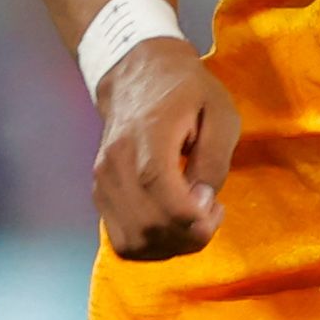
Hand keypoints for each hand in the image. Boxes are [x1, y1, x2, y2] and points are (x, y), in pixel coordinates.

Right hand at [93, 39, 238, 260]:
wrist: (136, 72)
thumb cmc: (186, 91)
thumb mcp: (219, 113)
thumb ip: (214, 159)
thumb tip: (202, 201)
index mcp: (147, 138)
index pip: (163, 197)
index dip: (193, 218)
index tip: (215, 208)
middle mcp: (115, 164)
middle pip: (148, 227)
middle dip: (190, 237)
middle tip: (212, 212)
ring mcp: (103, 181)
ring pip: (133, 242)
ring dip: (172, 246)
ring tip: (194, 219)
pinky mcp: (100, 194)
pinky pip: (123, 240)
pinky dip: (153, 246)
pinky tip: (174, 225)